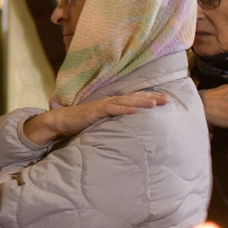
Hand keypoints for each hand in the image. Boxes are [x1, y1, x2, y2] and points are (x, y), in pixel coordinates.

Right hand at [24, 91, 166, 145]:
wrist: (60, 121)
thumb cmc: (81, 123)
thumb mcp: (102, 122)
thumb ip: (114, 122)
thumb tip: (128, 129)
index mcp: (112, 104)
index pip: (134, 99)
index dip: (149, 98)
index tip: (164, 99)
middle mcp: (109, 102)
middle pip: (133, 97)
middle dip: (150, 98)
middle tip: (167, 99)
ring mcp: (102, 106)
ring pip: (125, 101)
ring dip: (140, 102)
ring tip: (154, 103)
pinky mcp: (94, 112)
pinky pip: (111, 109)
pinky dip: (123, 109)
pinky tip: (133, 110)